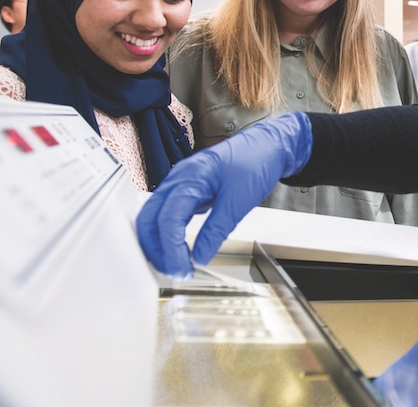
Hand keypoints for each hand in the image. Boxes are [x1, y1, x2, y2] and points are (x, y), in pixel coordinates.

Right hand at [136, 111, 312, 277]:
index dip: (171, 249)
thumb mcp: (239, 200)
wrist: (268, 145)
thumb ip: (217, 230)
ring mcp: (181, 183)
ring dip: (160, 243)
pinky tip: (178, 247)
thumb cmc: (256, 161)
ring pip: (155, 216)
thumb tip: (199, 256)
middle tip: (174, 271)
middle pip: (150, 218)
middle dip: (156, 249)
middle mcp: (179, 178)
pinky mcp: (188, 189)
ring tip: (176, 264)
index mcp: (190, 177)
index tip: (182, 269)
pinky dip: (168, 233)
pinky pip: (168, 213)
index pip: (168, 218)